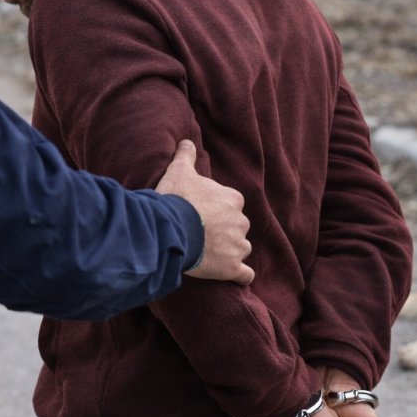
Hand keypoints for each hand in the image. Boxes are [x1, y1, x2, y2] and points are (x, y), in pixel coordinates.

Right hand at [155, 140, 252, 284]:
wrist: (172, 229)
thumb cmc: (176, 199)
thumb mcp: (179, 171)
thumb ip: (186, 156)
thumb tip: (187, 141)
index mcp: (233, 199)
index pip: (231, 205)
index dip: (216, 211)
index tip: (201, 215)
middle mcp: (241, 222)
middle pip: (237, 228)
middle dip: (224, 232)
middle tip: (201, 235)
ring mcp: (238, 246)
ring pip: (240, 249)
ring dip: (230, 252)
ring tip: (210, 255)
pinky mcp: (232, 268)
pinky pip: (245, 274)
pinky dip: (240, 275)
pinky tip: (233, 276)